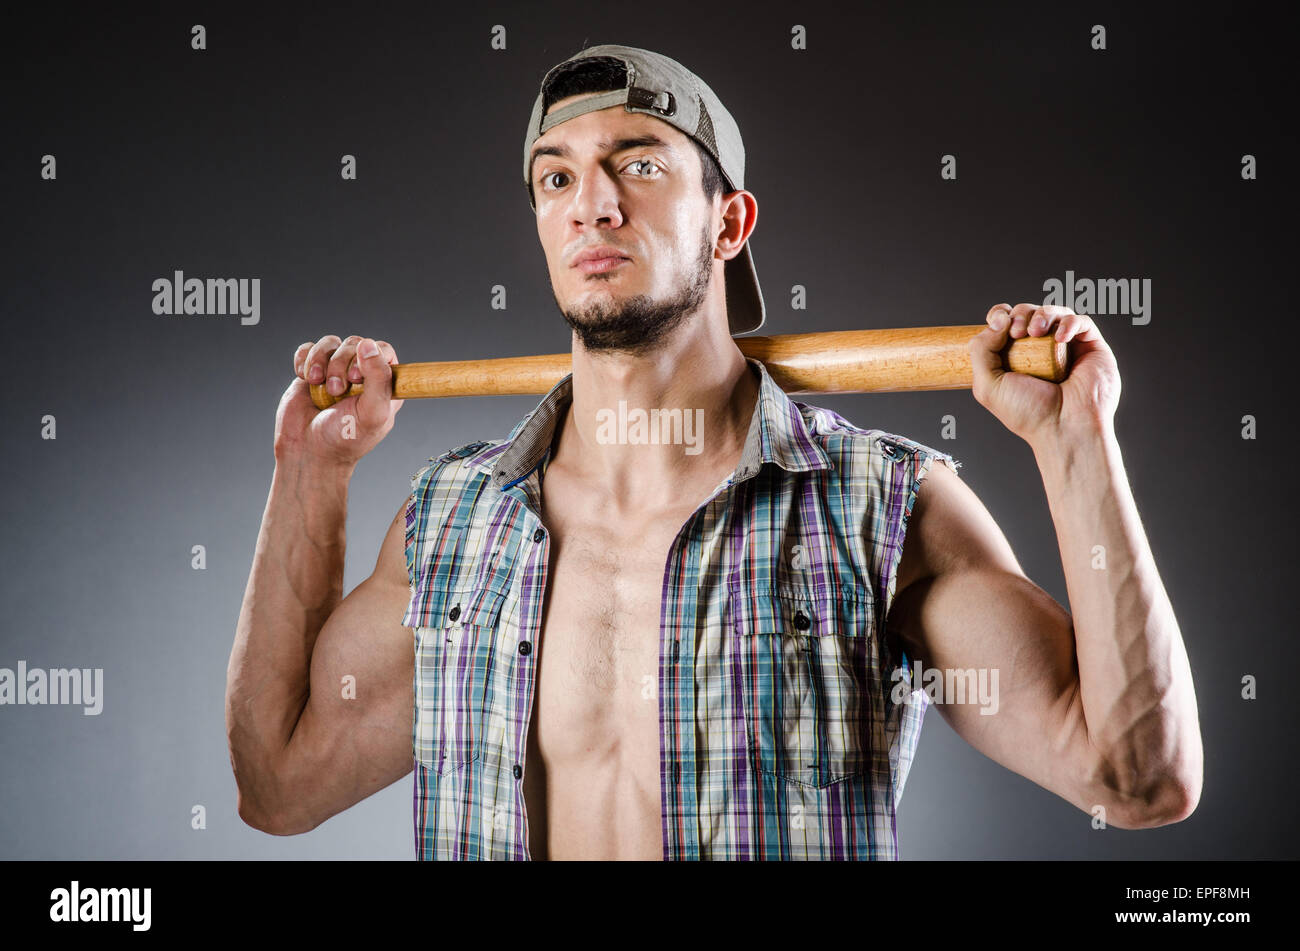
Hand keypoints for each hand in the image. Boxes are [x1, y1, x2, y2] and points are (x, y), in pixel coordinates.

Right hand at [273, 334, 404, 469]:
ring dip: (320, 361)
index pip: (383, 351)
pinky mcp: (312, 371)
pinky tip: (306, 379)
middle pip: (355, 343)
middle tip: (337, 391)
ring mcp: (335, 370)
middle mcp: (361, 374)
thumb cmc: (344, 439)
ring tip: (317, 383)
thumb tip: (368, 344)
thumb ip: (378, 378)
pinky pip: (308, 348)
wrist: (307, 451)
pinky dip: (304, 360)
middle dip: (341, 364)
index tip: (356, 378)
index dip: (370, 356)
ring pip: (331, 343)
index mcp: (384, 384)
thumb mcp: (372, 413)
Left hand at [968, 303, 1120, 446]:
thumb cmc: (1028, 413)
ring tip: (1035, 331)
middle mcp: (1041, 351)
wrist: (1064, 429)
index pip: (1007, 323)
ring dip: (1043, 314)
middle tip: (1018, 332)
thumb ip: (981, 351)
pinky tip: (1059, 338)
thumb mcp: (988, 385)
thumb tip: (998, 319)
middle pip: (1030, 313)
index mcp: (1016, 358)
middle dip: (1021, 314)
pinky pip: (1082, 322)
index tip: (997, 319)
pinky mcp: (1092, 348)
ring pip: (1055, 313)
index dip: (1001, 313)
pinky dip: (1069, 323)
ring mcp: (1067, 348)